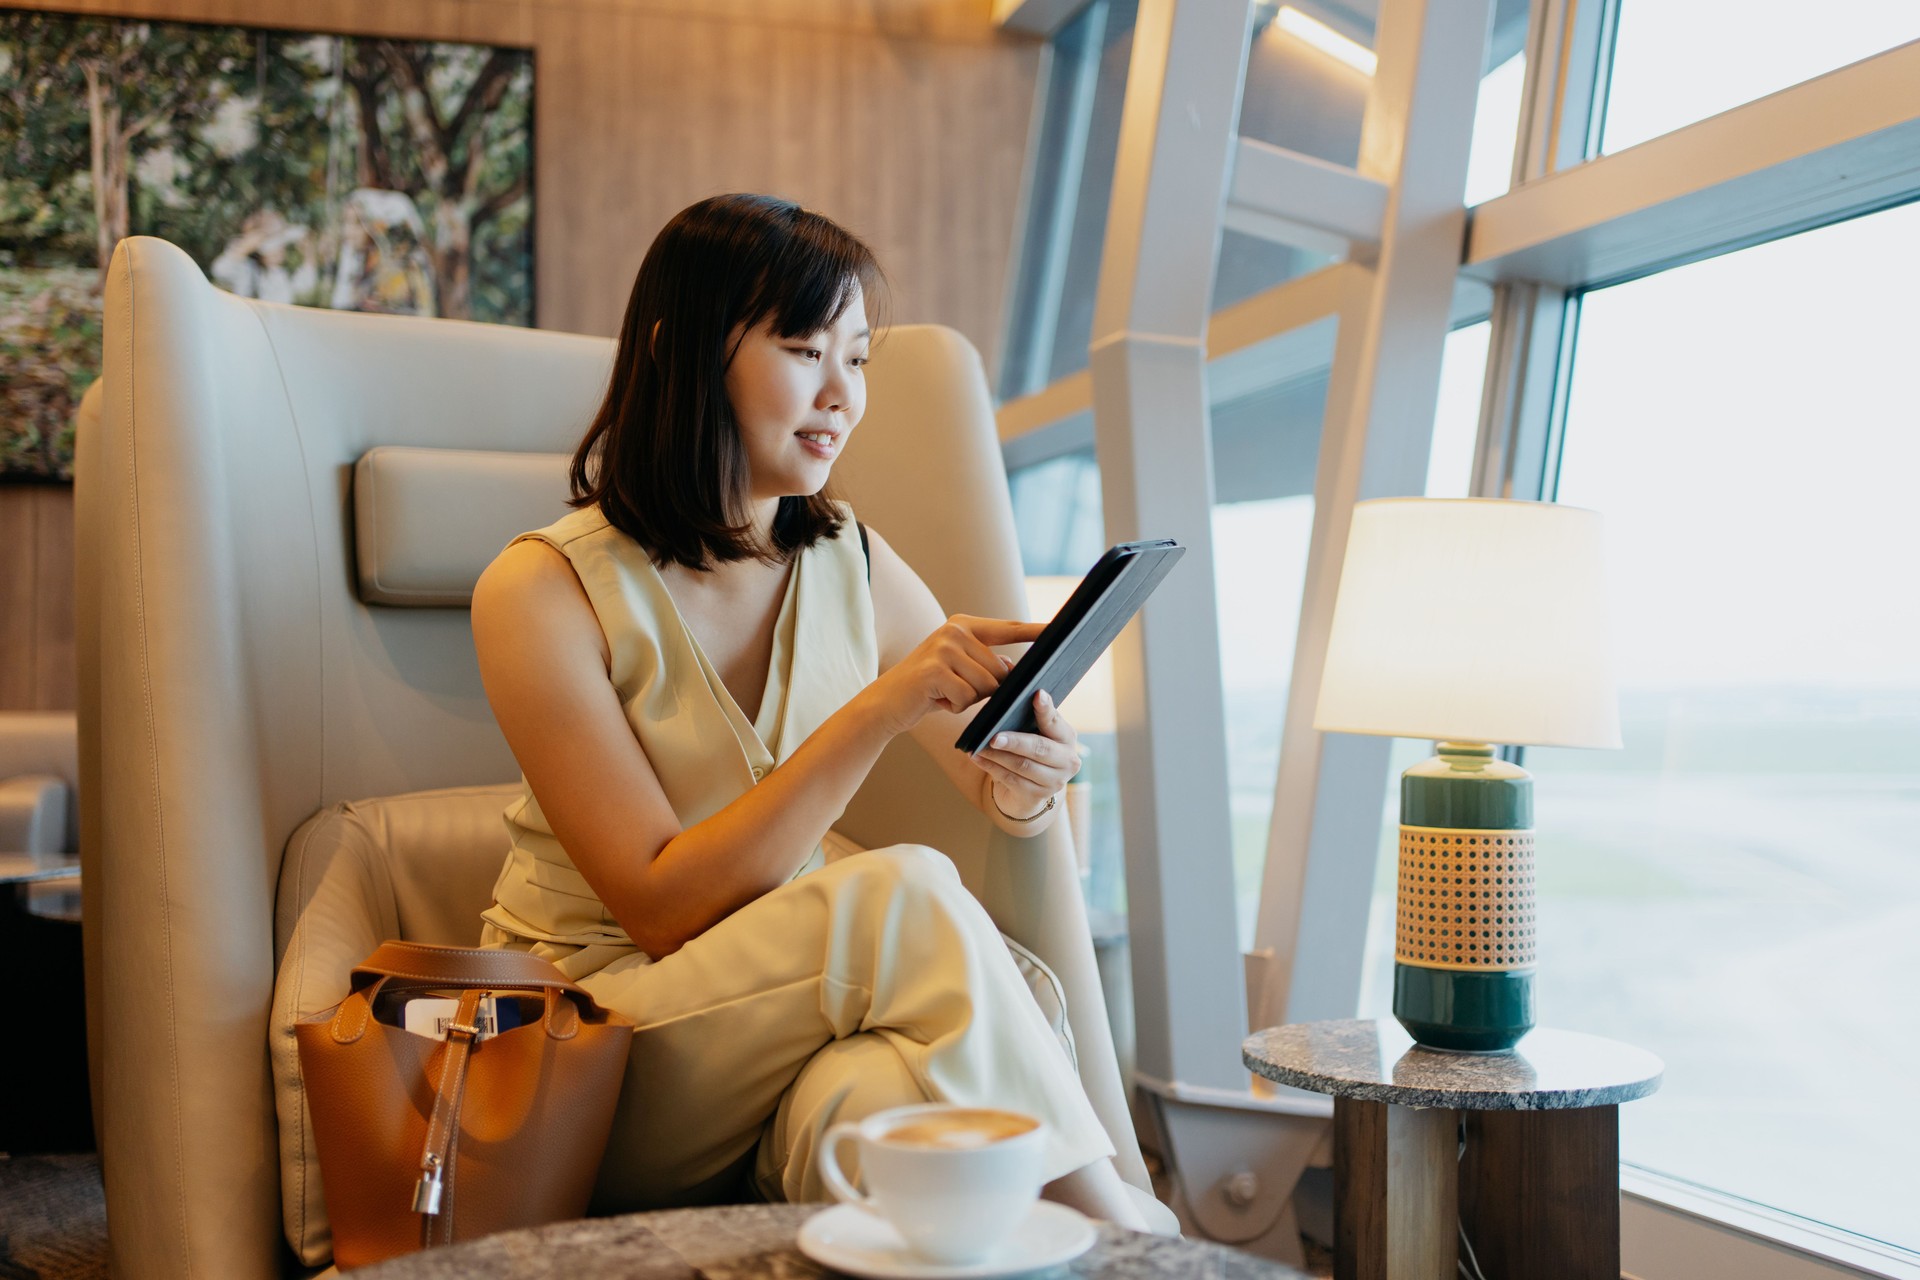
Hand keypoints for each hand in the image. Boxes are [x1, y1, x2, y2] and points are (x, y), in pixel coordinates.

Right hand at [860, 614, 1043, 736]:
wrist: (886, 702)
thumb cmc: (928, 688)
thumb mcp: (959, 669)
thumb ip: (986, 663)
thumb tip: (1013, 669)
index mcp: (964, 624)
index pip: (1009, 628)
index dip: (1036, 630)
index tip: (1061, 629)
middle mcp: (954, 630)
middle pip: (999, 670)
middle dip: (984, 690)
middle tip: (954, 689)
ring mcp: (944, 648)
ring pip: (986, 686)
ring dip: (968, 700)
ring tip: (944, 694)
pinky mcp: (935, 670)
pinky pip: (967, 698)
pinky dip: (955, 707)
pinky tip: (936, 700)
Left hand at [973, 689, 1079, 818]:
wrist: (1030, 788)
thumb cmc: (1030, 750)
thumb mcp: (1035, 732)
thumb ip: (1029, 716)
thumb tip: (1006, 695)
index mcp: (1067, 737)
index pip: (1055, 721)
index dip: (1046, 709)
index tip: (1037, 694)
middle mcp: (1067, 760)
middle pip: (1039, 748)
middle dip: (1015, 741)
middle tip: (993, 737)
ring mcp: (1054, 781)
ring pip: (1022, 765)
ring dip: (997, 756)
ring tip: (978, 746)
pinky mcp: (1037, 796)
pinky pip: (1011, 780)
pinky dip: (991, 768)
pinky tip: (977, 758)